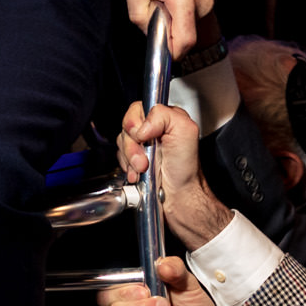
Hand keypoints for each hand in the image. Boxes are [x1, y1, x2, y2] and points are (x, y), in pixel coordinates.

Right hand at [117, 100, 230, 250]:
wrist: (179, 197)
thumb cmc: (185, 169)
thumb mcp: (185, 131)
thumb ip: (164, 115)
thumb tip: (142, 125)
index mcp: (165, 117)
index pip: (138, 108)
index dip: (135, 121)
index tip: (142, 136)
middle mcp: (152, 130)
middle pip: (126, 126)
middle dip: (132, 145)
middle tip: (144, 158)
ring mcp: (142, 146)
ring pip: (121, 142)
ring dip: (129, 159)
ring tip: (143, 169)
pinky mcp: (134, 161)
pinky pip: (120, 158)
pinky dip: (126, 167)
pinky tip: (137, 174)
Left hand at [125, 0, 211, 60]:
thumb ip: (138, 14)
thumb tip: (150, 33)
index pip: (185, 41)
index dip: (171, 52)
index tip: (159, 49)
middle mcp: (202, 2)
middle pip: (186, 36)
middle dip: (168, 33)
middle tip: (154, 11)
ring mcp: (208, 2)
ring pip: (188, 27)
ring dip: (173, 22)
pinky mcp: (208, 0)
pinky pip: (192, 17)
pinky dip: (179, 14)